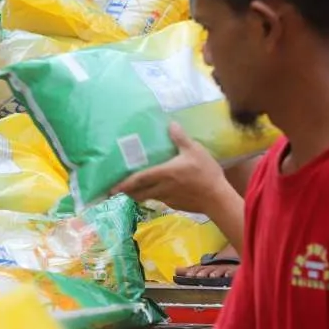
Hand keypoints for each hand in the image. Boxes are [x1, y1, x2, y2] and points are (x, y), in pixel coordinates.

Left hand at [112, 123, 231, 212]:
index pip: (138, 179)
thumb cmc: (205, 173)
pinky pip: (160, 200)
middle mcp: (161, 188)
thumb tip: (171, 124)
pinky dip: (154, 197)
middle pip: (139, 192)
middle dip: (126, 192)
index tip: (111, 187)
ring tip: (132, 191)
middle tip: (115, 191)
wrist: (217, 198)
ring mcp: (168, 199)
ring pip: (148, 197)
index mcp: (163, 174)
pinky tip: (156, 193)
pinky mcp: (175, 205)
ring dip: (138, 195)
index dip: (124, 183)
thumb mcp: (194, 151)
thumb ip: (180, 138)